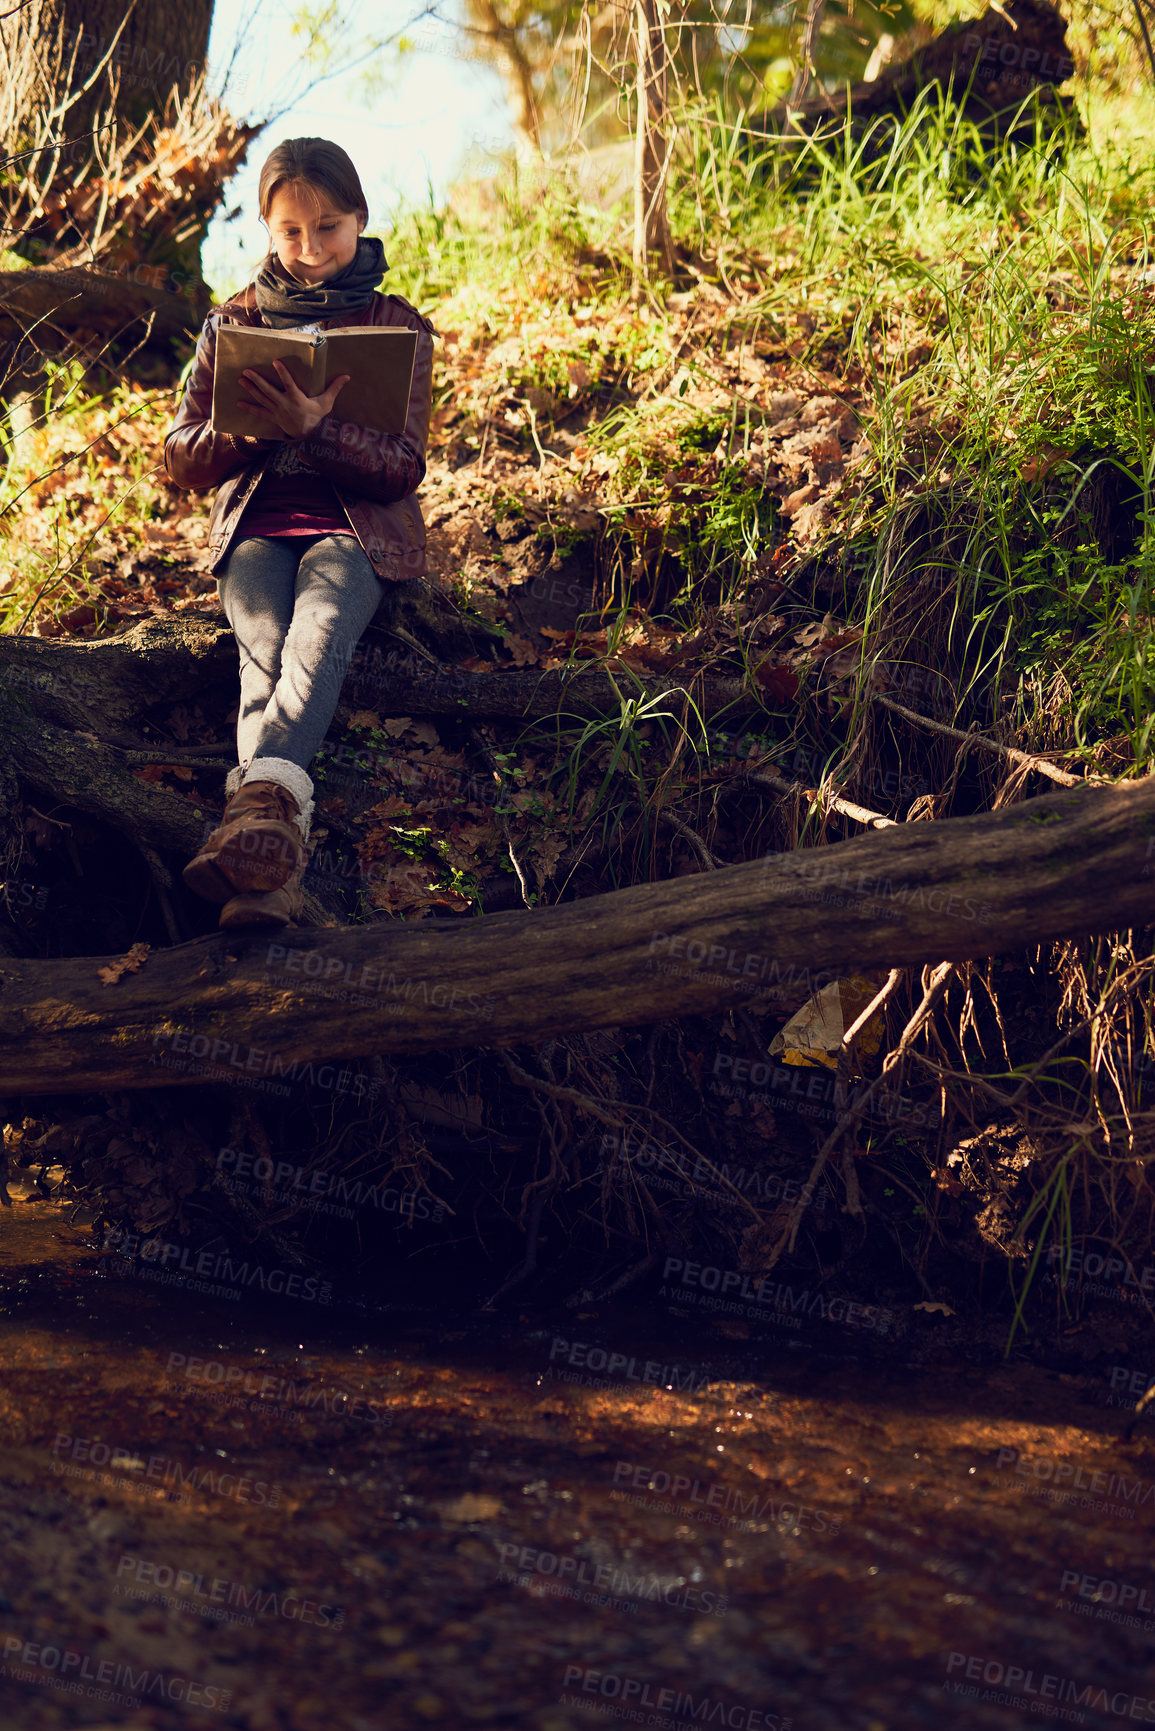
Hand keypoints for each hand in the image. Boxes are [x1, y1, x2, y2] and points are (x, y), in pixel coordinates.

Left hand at [235, 360, 350, 438]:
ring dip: (250, 389)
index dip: (282, 373)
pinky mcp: (273, 418)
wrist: (310, 437)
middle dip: (257, 381)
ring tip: (240, 379)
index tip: (275, 362)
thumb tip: (347, 376)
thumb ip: (334, 388)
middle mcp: (285, 405)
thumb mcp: (326, 403)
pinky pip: (259, 413)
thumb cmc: (318, 417)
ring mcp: (277, 412)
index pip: (289, 384)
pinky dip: (249, 408)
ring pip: (262, 399)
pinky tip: (239, 402)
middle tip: (246, 371)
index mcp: (297, 399)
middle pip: (269, 391)